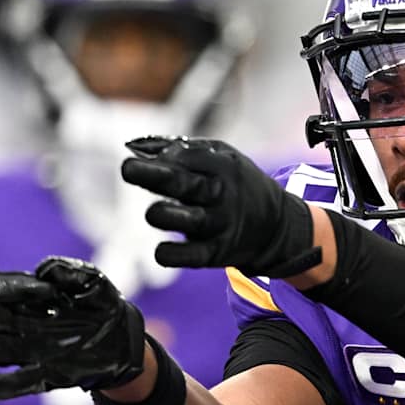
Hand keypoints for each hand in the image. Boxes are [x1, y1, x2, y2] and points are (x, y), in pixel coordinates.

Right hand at [0, 256, 144, 400]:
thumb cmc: (101, 303)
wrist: (123, 339)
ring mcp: (33, 349)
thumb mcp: (92, 282)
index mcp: (31, 299)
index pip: (2, 291)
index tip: (45, 293)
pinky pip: (25, 381)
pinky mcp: (50, 373)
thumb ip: (70, 272)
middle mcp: (24, 324)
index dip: (14, 290)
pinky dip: (10, 386)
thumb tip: (45, 271)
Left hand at [122, 137, 319, 277]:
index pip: (187, 155)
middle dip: (152, 175)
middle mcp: (221, 194)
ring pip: (186, 220)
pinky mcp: (217, 252)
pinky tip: (161, 249)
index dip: (163, 156)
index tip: (144, 159)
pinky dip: (170, 254)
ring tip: (154, 212)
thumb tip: (132, 147)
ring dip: (163, 214)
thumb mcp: (220, 157)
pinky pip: (189, 256)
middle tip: (127, 169)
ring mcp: (219, 224)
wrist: (276, 225)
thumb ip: (180, 149)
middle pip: (183, 183)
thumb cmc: (236, 185)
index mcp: (222, 166)